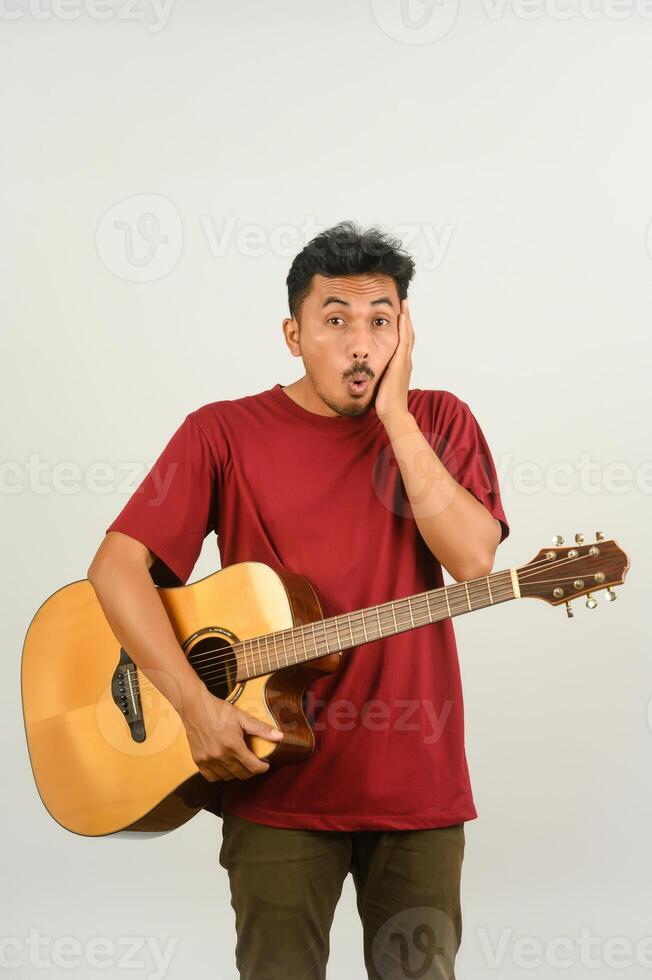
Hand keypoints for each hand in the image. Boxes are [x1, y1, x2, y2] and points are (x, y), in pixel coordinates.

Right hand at [179, 684, 283, 781]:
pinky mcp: (198, 761)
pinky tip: (225, 765)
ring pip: (227, 777)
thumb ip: (262, 729)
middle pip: (242, 774)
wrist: (195, 706)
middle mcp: (220, 755)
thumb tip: (280, 736)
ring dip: (237, 773)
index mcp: (233, 745)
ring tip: (240, 762)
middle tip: (254, 761)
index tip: (265, 763)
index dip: (263, 767)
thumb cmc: (219, 710)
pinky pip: (211, 777)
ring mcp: (208, 760)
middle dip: (252, 770)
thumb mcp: (243, 717)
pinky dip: (220, 775)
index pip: (253, 767)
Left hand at [375, 298, 414, 422]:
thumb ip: (378, 375)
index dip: (402, 328)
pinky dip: (404, 327)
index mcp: (400, 365)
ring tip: (404, 304)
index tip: (399, 315)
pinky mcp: (400, 362)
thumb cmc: (385, 403)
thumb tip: (367, 372)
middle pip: (408, 334)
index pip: (402, 342)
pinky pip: (403, 340)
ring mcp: (404, 361)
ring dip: (406, 318)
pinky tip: (402, 316)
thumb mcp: (380, 383)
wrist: (393, 413)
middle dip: (406, 319)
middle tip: (404, 303)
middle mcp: (405, 360)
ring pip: (408, 334)